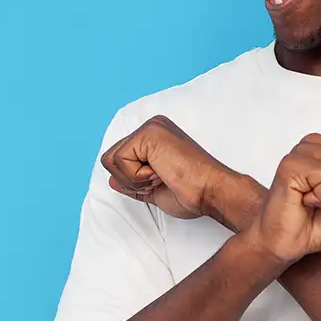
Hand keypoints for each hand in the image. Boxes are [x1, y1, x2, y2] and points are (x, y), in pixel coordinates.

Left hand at [102, 116, 234, 219]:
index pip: (121, 159)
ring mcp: (150, 128)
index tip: (161, 181)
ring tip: (160, 175)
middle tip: (160, 179)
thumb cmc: (192, 193)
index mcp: (155, 138)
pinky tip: (160, 172)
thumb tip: (111, 181)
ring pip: (110, 160)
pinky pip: (119, 160)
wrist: (209, 191)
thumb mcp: (155, 190)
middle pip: (110, 159)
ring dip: (133, 179)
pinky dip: (136, 176)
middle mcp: (152, 127)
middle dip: (130, 180)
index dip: (133, 180)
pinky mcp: (148, 133)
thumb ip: (133, 183)